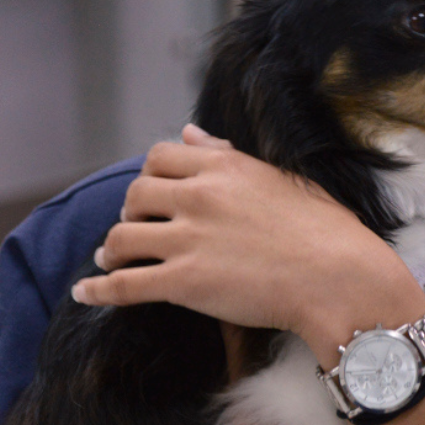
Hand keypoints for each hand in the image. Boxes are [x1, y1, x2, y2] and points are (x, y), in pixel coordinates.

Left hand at [72, 125, 424, 361]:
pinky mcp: (183, 282)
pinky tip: (84, 293)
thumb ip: (229, 155)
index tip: (154, 195)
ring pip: (121, 236)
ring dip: (111, 250)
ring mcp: (188, 239)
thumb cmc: (327, 230)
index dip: (151, 176)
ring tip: (111, 260)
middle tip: (136, 228)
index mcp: (224, 167)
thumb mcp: (281, 179)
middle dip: (130, 212)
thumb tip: (191, 132)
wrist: (339, 277)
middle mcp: (200, 196)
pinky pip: (123, 284)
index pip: (161, 156)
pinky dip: (97, 289)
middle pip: (135, 194)